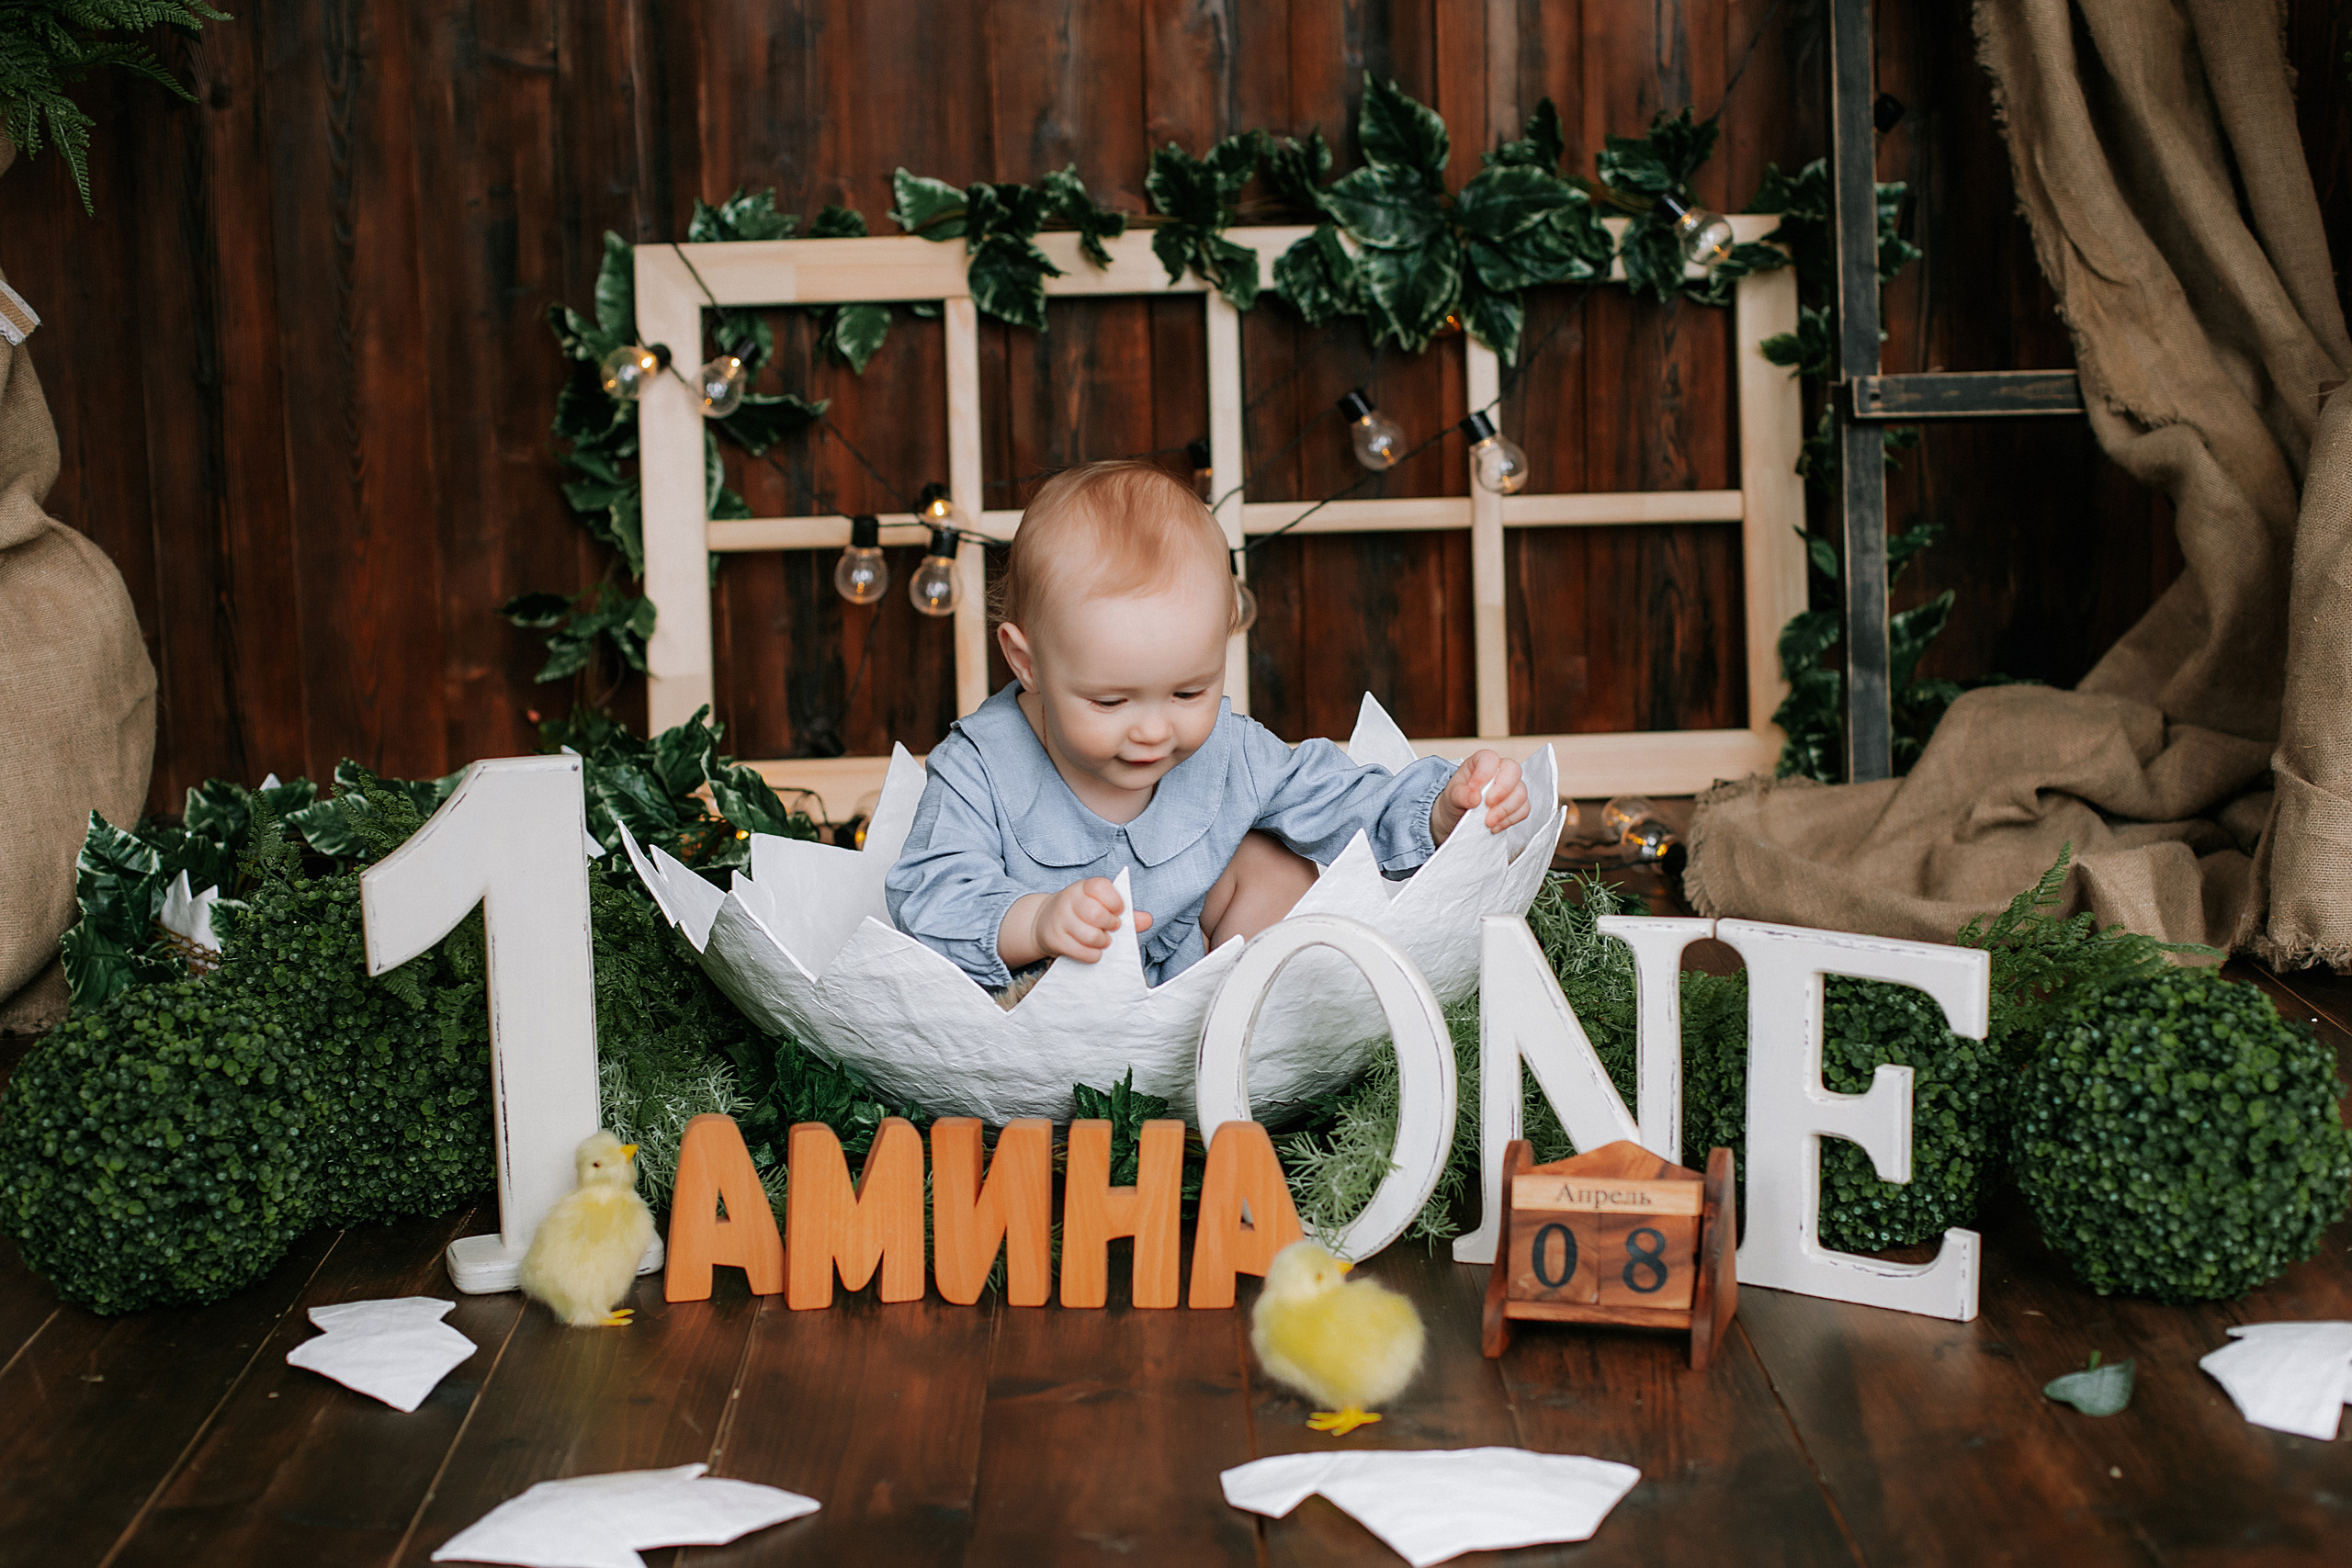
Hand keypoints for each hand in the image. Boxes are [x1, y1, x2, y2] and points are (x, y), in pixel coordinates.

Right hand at [1003, 878, 1154, 967]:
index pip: (1101, 888)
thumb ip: (1126, 914)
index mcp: (1084, 887)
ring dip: (1102, 942)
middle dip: (1110, 925)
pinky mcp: (1054, 939)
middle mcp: (1069, 899)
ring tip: (1103, 941)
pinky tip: (1094, 951)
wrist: (1044, 922)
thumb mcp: (1101, 906)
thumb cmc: (1081, 914)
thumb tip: (1148, 920)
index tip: (1118, 911)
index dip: (1115, 902)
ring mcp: (1059, 919)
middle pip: (1095, 914)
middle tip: (1112, 929)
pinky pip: (1080, 951)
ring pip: (1089, 935)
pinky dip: (1093, 955)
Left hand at [1431, 750, 1529, 842]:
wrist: (1459, 816)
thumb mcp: (1452, 795)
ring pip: (1520, 793)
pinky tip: (1495, 825)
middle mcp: (1500, 770)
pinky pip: (1523, 809)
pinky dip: (1509, 820)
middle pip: (1514, 771)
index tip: (1474, 790)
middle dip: (1501, 791)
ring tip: (1488, 821)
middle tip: (1487, 805)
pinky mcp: (1518, 803)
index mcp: (1482, 761)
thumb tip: (1475, 797)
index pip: (1490, 759)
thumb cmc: (1458, 798)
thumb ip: (1461, 794)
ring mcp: (1512, 786)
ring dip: (1505, 810)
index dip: (1483, 774)